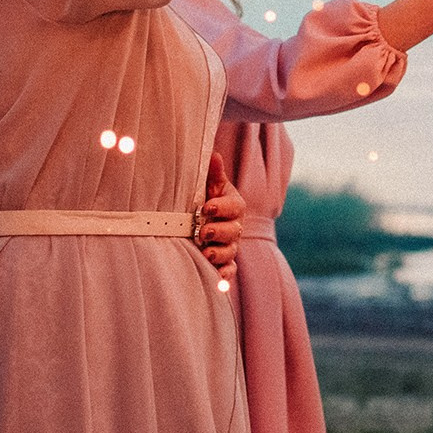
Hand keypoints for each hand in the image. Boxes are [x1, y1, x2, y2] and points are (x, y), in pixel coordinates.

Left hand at [198, 153, 243, 280]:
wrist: (198, 218)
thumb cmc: (204, 198)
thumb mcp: (208, 185)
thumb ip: (213, 173)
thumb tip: (213, 155)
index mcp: (233, 206)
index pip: (235, 207)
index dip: (223, 207)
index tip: (207, 206)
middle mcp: (234, 227)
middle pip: (234, 231)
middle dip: (220, 231)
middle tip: (204, 231)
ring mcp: (229, 246)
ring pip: (231, 251)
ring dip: (220, 253)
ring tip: (206, 253)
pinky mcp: (223, 263)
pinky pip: (229, 271)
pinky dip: (225, 275)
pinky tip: (217, 277)